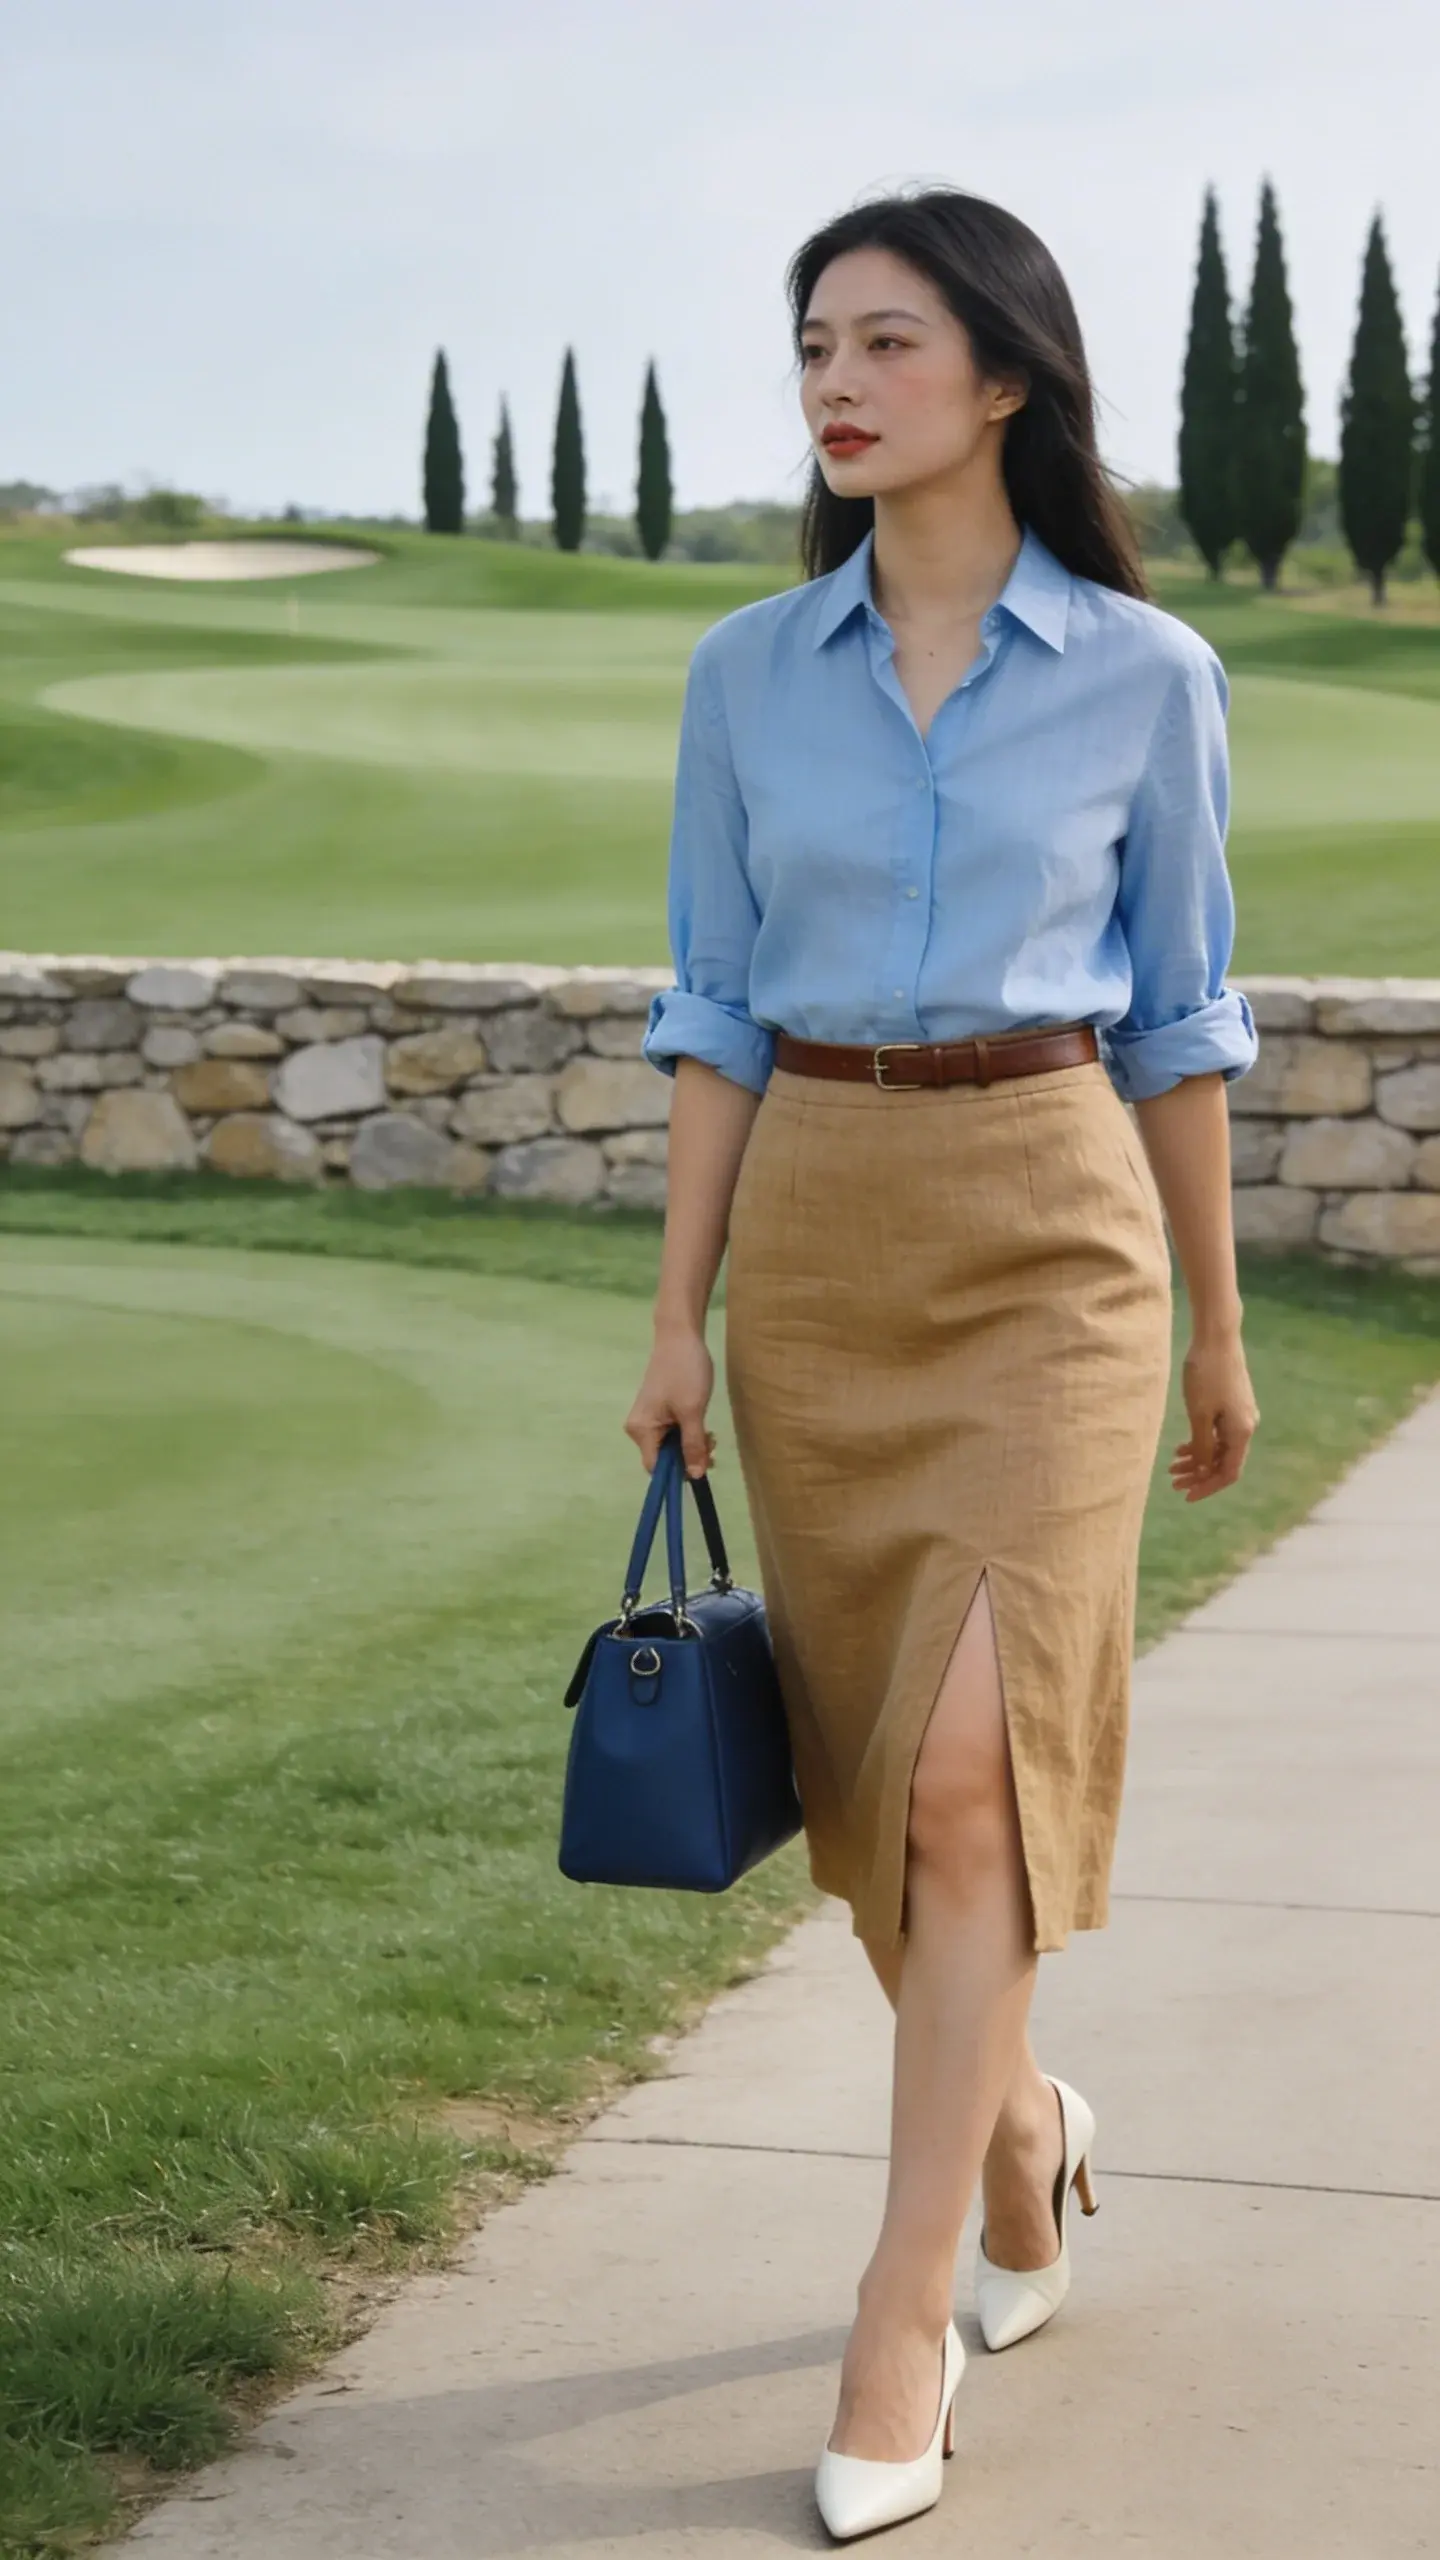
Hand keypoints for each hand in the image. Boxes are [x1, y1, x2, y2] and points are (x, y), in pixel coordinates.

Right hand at [624, 1327, 717, 1477]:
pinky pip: (673, 1433)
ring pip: (671, 1446)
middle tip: (712, 1445)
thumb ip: (693, 1445)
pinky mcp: (659, 1411)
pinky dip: (689, 1433)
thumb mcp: (692, 1411)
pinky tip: (703, 1425)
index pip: (656, 1468)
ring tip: (711, 1434)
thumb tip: (695, 1476)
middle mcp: (639, 1428)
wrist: (680, 1335)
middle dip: (689, 1456)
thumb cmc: (685, 1372)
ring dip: (692, 1444)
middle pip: (664, 1458)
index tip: (703, 1464)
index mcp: (641, 1430)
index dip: (679, 1471)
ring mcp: (649, 1419)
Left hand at [1169, 1334, 1258, 1501]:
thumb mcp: (1198, 1414)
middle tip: (1173, 1482)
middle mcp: (1246, 1426)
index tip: (1186, 1496)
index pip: (1228, 1472)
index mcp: (1241, 1432)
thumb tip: (1204, 1471)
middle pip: (1224, 1462)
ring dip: (1198, 1459)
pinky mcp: (1233, 1403)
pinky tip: (1182, 1447)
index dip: (1208, 1487)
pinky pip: (1219, 1432)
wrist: (1217, 1337)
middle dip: (1199, 1475)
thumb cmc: (1205, 1374)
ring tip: (1172, 1466)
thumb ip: (1202, 1446)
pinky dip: (1201, 1441)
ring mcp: (1240, 1414)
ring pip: (1219, 1447)